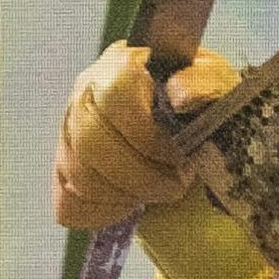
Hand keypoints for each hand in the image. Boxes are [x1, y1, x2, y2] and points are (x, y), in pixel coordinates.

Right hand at [48, 40, 243, 234]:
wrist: (189, 122)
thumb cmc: (200, 101)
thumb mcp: (214, 84)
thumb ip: (203, 83)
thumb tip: (179, 96)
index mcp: (119, 65)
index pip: (114, 95)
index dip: (147, 135)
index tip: (180, 157)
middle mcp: (83, 94)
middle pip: (90, 141)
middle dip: (139, 176)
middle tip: (175, 185)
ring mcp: (68, 133)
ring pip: (79, 177)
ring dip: (126, 195)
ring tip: (157, 190)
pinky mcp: (63, 169)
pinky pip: (69, 205)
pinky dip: (103, 212)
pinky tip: (130, 202)